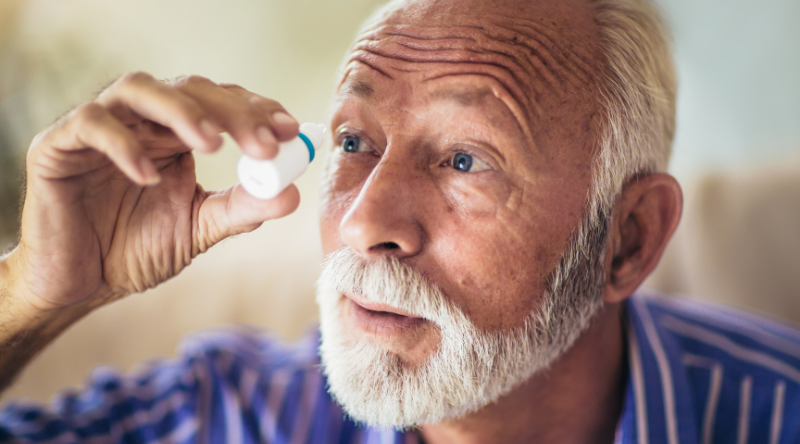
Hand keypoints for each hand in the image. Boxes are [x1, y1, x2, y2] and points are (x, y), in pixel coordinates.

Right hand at [7, 72, 300, 311]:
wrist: (80, 284)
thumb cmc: (135, 250)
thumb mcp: (198, 228)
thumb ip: (240, 209)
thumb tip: (291, 194)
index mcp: (177, 135)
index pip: (221, 103)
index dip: (256, 109)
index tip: (290, 130)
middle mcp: (142, 121)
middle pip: (190, 89)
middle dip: (233, 112)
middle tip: (265, 144)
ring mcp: (100, 128)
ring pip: (140, 88)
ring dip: (183, 111)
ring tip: (213, 144)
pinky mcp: (59, 144)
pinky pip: (91, 124)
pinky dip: (123, 144)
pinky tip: (150, 176)